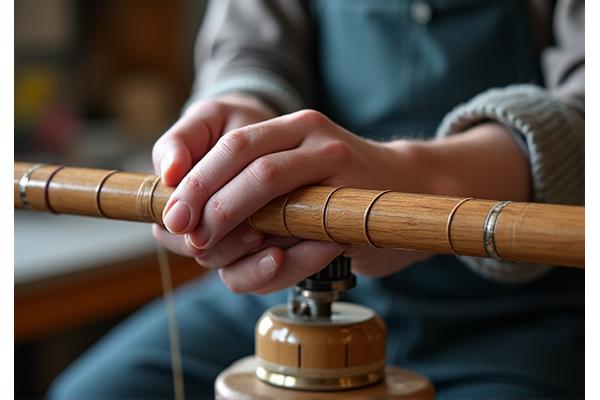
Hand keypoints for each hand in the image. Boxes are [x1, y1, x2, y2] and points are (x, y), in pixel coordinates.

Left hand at [156, 108, 435, 293]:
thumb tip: (180, 232)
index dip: (195, 179)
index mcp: (288, 128)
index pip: (231, 142)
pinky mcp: (357, 200)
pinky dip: (278, 259)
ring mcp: (337, 161)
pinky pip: (306, 235)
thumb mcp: (293, 187)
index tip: (170, 217)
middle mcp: (311, 135)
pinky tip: (271, 264)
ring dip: (231, 221)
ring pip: (267, 179)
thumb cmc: (338, 195)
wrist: (411, 189)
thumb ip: (248, 204)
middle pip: (244, 156)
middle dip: (204, 197)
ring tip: (214, 251)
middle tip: (186, 234)